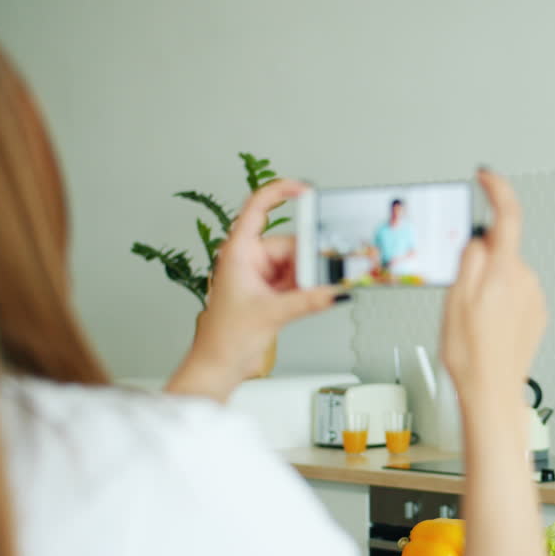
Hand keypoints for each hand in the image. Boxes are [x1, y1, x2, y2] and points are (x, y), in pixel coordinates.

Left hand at [168, 178, 339, 400]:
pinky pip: (296, 280)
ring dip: (309, 276)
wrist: (219, 365)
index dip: (281, 192)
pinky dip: (308, 287)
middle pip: (288, 243)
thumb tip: (335, 289)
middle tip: (326, 268)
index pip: (258, 208)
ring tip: (320, 288)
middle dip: (308, 257)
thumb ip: (308, 300)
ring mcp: (260, 276)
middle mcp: (249, 260)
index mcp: (238, 252)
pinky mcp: (270, 292)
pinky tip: (318, 293)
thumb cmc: (224, 338)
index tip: (305, 190)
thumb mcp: (272, 314)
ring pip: (296, 264)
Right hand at [440, 169, 545, 400]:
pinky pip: (513, 295)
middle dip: (478, 262)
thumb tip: (477, 236)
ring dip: (487, 287)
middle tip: (459, 295)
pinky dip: (498, 302)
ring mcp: (534, 299)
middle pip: (500, 250)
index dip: (497, 189)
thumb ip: (468, 260)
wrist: (493, 393)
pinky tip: (486, 328)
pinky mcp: (536, 315)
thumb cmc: (471, 356)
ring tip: (472, 321)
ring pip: (504, 275)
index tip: (486, 177)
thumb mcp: (454, 301)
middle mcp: (525, 281)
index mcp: (504, 273)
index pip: (508, 216)